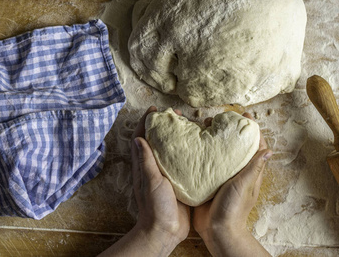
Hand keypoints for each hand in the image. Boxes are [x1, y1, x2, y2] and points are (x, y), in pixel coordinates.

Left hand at [131, 106, 189, 248]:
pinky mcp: (181, 181)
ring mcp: (168, 173)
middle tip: (178, 114)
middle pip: (159, 139)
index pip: (142, 137)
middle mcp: (156, 166)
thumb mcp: (150, 181)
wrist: (166, 230)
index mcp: (145, 165)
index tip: (155, 109)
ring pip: (172, 149)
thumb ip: (146, 161)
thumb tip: (138, 138)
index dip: (146, 121)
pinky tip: (200, 146)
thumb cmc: (155, 206)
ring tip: (190, 124)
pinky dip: (189, 151)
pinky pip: (184, 162)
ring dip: (178, 135)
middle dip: (166, 124)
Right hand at [193, 112, 271, 256]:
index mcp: (249, 171)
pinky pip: (206, 162)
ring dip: (214, 138)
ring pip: (220, 151)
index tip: (244, 115)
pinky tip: (194, 143)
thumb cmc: (234, 208)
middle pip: (235, 146)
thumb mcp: (245, 184)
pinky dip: (202, 151)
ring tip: (203, 126)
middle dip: (228, 130)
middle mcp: (236, 171)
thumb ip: (255, 167)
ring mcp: (222, 175)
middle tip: (217, 119)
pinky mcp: (208, 180)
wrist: (216, 229)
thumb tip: (269, 149)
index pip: (254, 146)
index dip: (251, 130)